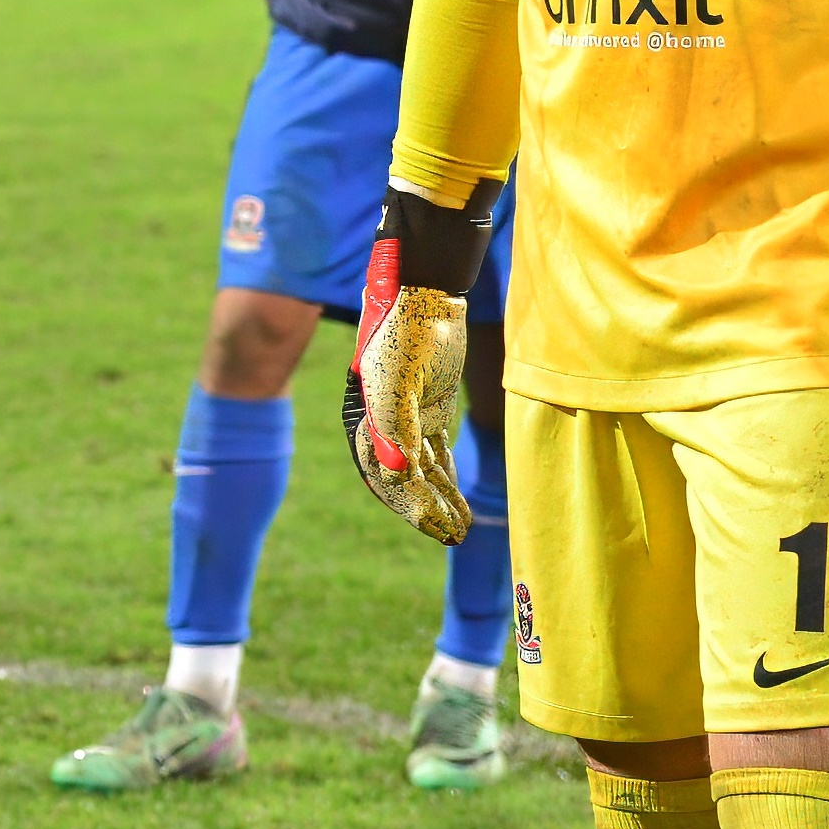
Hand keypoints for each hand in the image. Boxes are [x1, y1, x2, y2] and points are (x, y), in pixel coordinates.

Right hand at [343, 189, 490, 543]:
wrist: (426, 291)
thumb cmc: (408, 330)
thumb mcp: (401, 376)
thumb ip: (397, 425)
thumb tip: (401, 474)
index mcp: (366, 418)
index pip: (385, 475)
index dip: (410, 505)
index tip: (437, 527)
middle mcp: (382, 423)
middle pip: (403, 479)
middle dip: (426, 511)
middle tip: (454, 537)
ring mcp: (407, 416)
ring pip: (421, 470)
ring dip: (440, 499)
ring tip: (462, 529)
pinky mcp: (429, 408)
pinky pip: (434, 453)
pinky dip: (446, 478)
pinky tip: (458, 499)